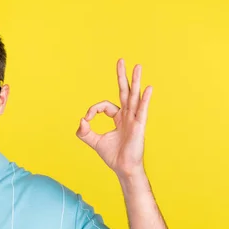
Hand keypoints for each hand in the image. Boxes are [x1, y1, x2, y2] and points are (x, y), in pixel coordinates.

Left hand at [76, 59, 152, 177]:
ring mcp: (134, 119)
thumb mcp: (94, 142)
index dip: (93, 109)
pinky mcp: (139, 125)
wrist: (123, 168)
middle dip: (122, 76)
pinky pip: (142, 110)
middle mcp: (127, 116)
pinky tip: (148, 88)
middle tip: (121, 60)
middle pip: (124, 92)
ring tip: (137, 66)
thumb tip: (81, 120)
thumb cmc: (113, 156)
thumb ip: (85, 132)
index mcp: (118, 118)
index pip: (105, 106)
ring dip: (135, 81)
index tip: (87, 119)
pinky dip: (145, 99)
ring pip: (134, 96)